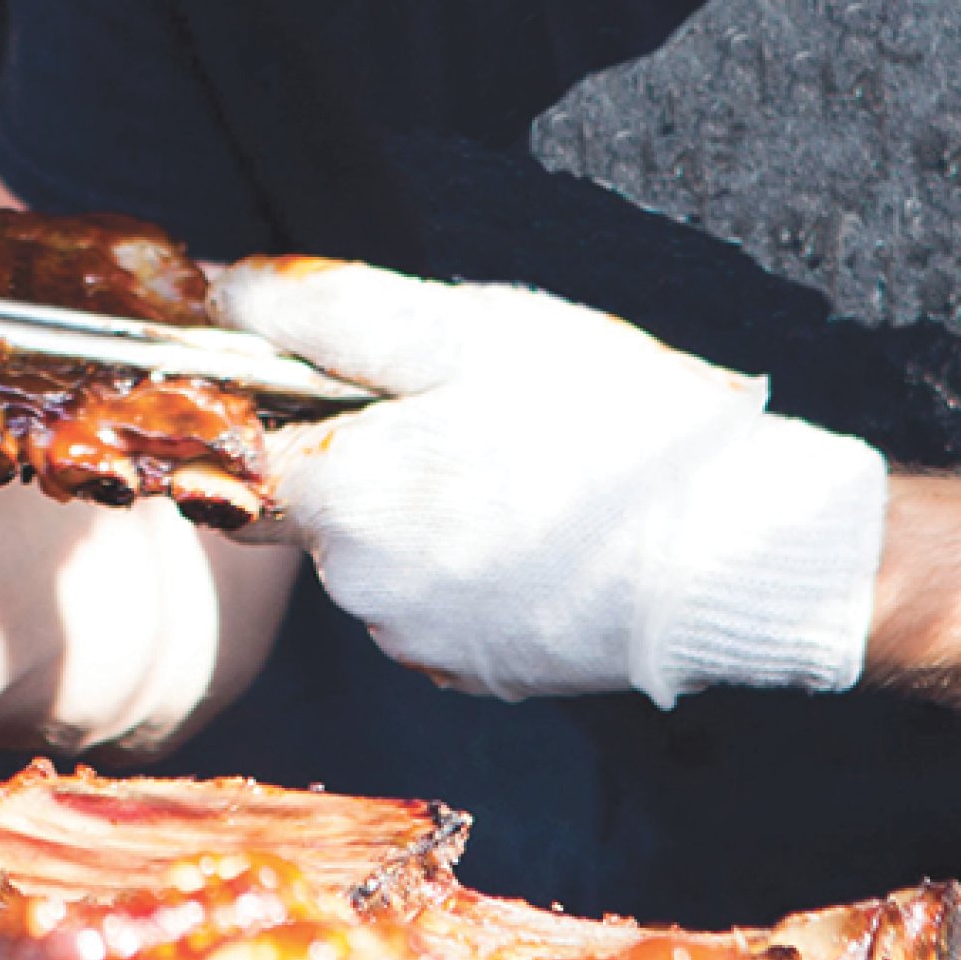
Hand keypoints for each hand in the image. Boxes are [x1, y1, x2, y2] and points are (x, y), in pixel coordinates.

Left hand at [211, 259, 887, 707]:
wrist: (742, 550)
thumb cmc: (603, 424)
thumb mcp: (462, 332)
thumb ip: (326, 310)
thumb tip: (219, 285)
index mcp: (342, 501)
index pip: (233, 454)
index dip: (258, 402)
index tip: (314, 371)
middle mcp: (362, 591)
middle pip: (308, 504)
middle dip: (355, 450)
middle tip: (452, 402)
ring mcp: (423, 644)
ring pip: (373, 557)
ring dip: (411, 507)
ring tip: (508, 458)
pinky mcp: (480, 675)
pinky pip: (430, 604)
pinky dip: (458, 562)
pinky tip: (531, 521)